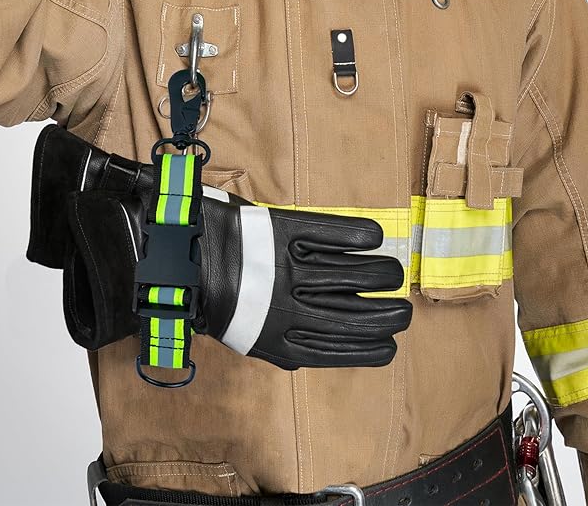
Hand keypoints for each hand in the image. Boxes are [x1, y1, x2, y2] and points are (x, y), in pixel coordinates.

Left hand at [195, 190, 411, 368]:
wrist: (186, 257)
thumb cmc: (219, 300)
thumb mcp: (249, 337)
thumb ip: (288, 347)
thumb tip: (317, 357)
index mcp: (282, 341)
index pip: (344, 350)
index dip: (375, 349)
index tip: (392, 345)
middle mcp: (294, 307)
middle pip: (363, 315)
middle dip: (394, 315)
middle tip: (401, 309)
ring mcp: (293, 267)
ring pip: (363, 273)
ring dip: (387, 274)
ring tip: (391, 273)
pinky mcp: (288, 230)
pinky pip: (339, 233)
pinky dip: (363, 236)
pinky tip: (373, 240)